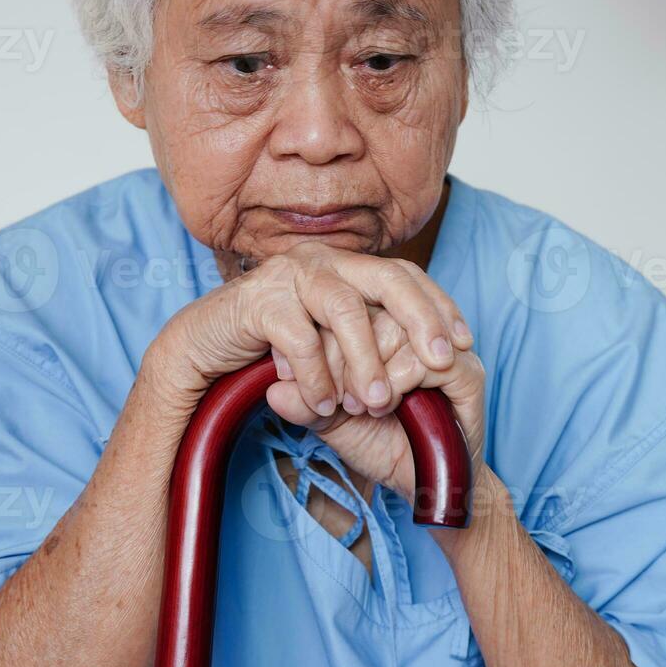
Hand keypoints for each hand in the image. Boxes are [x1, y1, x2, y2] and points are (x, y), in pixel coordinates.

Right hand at [146, 241, 474, 446]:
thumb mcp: (327, 342)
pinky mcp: (257, 301)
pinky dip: (316, 375)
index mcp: (344, 266)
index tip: (465, 343)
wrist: (200, 347)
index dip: (439, 306)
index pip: (405, 275)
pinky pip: (299, 337)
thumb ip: (362, 341)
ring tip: (375, 403)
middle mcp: (322, 261)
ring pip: (345, 309)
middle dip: (421, 321)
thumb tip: (417, 362)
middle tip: (444, 363)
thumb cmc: (268, 345)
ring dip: (365, 361)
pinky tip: (324, 405)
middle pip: (388, 279)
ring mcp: (288, 275)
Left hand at [264, 306, 486, 500]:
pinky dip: (397, 381)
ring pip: (397, 328)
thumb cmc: (381, 446)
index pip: (351, 304)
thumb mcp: (332, 422)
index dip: (321, 337)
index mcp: (386, 327)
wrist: (425, 488)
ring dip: (369, 370)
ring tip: (364, 405)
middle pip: (373, 309)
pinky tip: (386, 404)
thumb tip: (273, 389)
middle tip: (338, 397)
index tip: (306, 379)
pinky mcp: (468, 374)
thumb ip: (306, 402)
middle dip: (343, 355)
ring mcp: (446, 349)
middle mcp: (418, 329)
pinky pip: (425, 360)